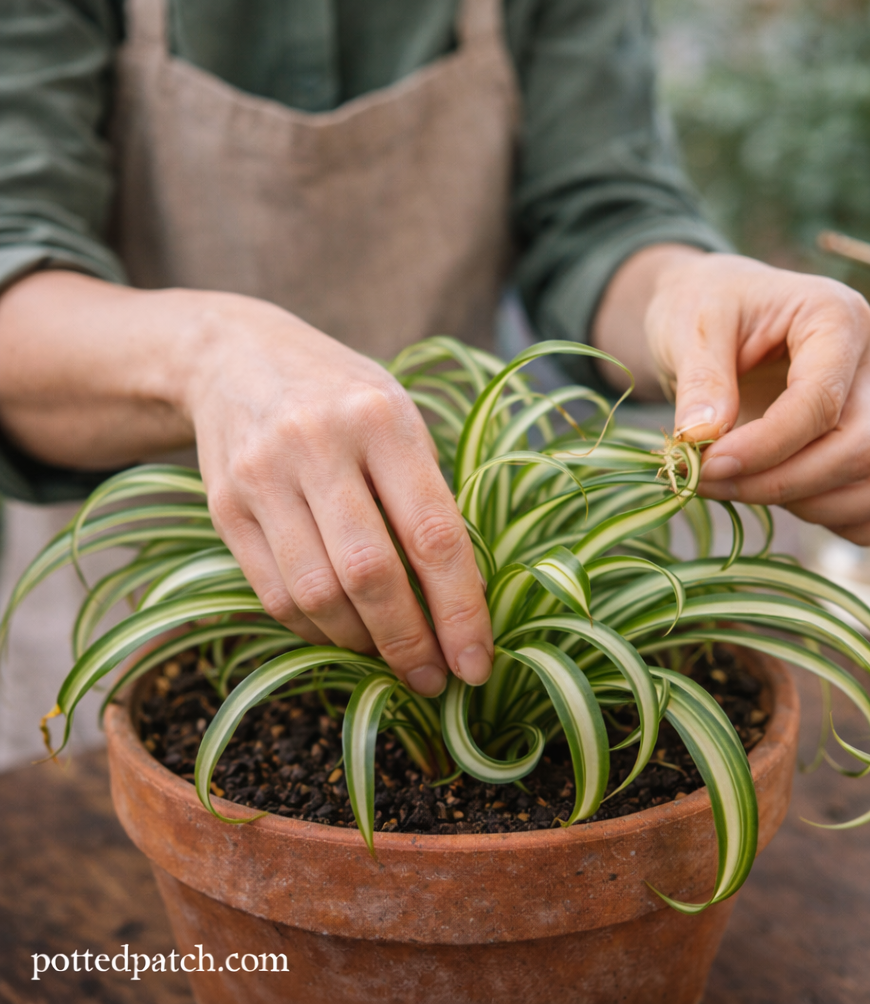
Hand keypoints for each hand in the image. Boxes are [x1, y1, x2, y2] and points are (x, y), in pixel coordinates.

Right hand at [182, 294, 492, 693]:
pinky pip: (274, 593)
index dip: (459, 610)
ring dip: (362, 644)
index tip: (476, 664)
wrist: (237, 357)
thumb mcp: (400, 417)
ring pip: (317, 593)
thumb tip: (464, 598)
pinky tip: (344, 634)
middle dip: (409, 643)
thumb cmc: (343, 396)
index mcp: (382, 419)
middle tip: (434, 680)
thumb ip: (428, 496)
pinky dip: (316, 630)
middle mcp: (318, 445)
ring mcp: (262, 476)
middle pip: (370, 573)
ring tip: (393, 659)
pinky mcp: (224, 507)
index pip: (432, 534)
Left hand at [593, 247, 869, 545]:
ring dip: (814, 507)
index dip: (763, 448)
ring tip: (743, 489)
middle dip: (779, 483)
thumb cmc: (705, 308)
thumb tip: (702, 437)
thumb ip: (699, 379)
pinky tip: (785, 505)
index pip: (820, 403)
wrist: (712, 317)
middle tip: (708, 482)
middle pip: (857, 450)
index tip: (705, 466)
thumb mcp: (688, 325)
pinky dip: (849, 522)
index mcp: (837, 318)